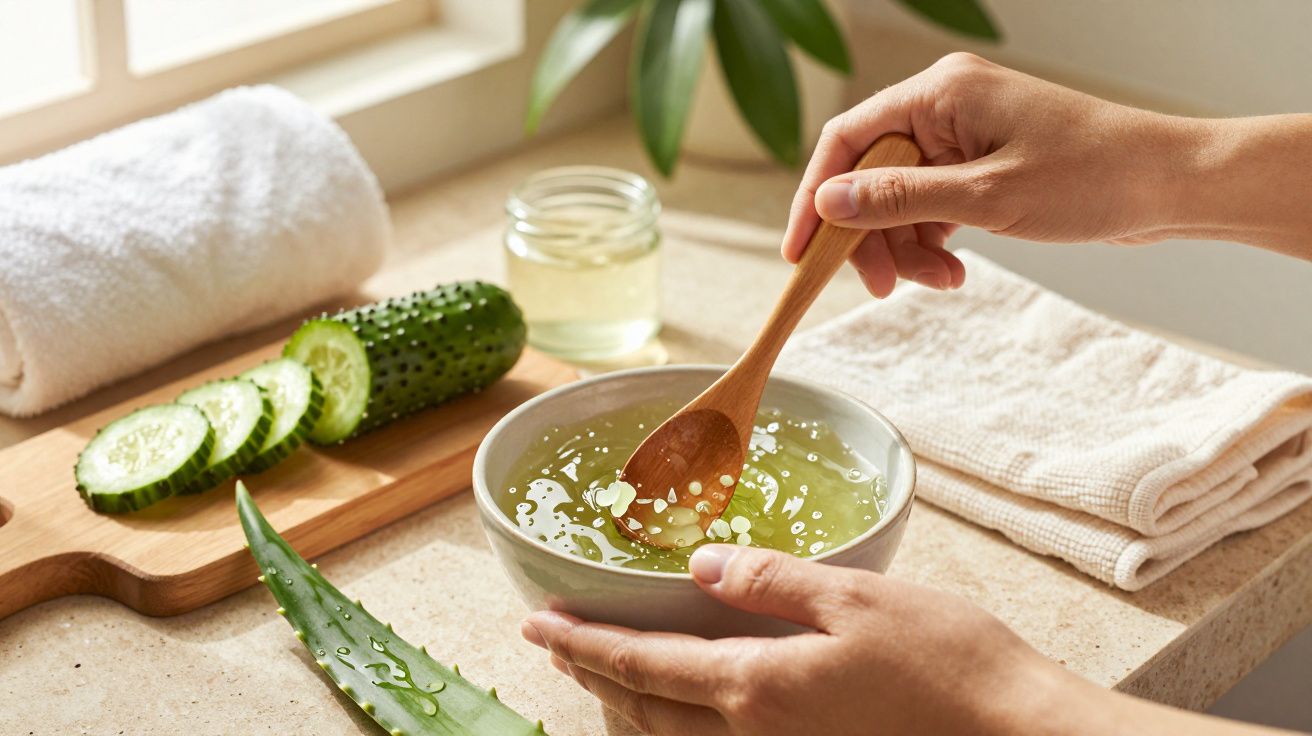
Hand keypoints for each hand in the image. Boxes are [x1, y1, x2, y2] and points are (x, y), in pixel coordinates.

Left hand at [522, 545, 1078, 735]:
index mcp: (757, 688)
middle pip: (645, 709)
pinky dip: (675, 725)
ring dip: (628, 705)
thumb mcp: (856, 599)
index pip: (643, 663)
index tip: (536, 624)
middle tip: (557, 643)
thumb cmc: (950, 664)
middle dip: (594, 675)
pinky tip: (682, 706)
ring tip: (602, 673)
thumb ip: (771, 581)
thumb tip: (702, 566)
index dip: (583, 643)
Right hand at [782, 52, 1217, 296]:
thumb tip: (829, 204)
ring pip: (900, 197)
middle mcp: (946, 106)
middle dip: (872, 237)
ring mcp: (964, 136)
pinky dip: (934, 241)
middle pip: (871, 175)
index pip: (847, 141)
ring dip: (908, 246)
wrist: (1170, 185)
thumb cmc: (1093, 177)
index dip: (816, 198)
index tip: (800, 253)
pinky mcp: (982, 163)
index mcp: (940, 93)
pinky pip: (931, 204)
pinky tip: (955, 270)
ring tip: (942, 281)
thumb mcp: (986, 198)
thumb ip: (899, 199)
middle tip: (884, 288)